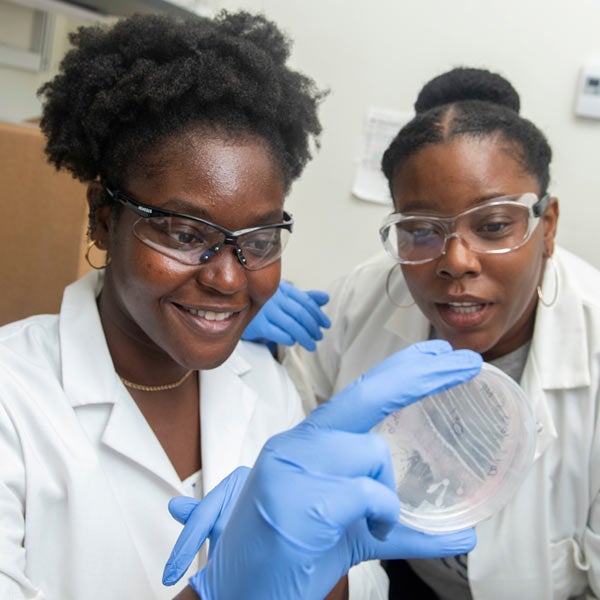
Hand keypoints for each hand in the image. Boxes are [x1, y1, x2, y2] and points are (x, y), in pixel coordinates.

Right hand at [163, 340, 482, 599]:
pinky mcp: (299, 500)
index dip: (401, 368)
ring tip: (371, 521)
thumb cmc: (298, 552)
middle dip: (421, 374)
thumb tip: (466, 535)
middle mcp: (297, 442)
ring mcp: (293, 467)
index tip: (439, 352)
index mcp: (307, 441)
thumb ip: (404, 526)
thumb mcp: (357, 531)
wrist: (243, 592)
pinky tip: (363, 529)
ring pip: (372, 452)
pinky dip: (381, 515)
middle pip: (366, 394)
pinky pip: (368, 494)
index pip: (358, 393)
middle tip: (467, 362)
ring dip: (386, 492)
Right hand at [241, 280, 329, 350]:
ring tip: (311, 345)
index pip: (306, 301)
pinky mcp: (257, 325)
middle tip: (319, 336)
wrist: (238, 314)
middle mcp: (274, 297)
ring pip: (291, 325)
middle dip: (313, 327)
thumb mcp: (286, 299)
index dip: (318, 314)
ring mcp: (265, 310)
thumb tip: (326, 298)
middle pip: (300, 313)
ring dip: (304, 336)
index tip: (326, 325)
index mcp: (283, 289)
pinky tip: (293, 342)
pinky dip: (288, 338)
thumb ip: (306, 299)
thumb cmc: (267, 307)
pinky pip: (277, 333)